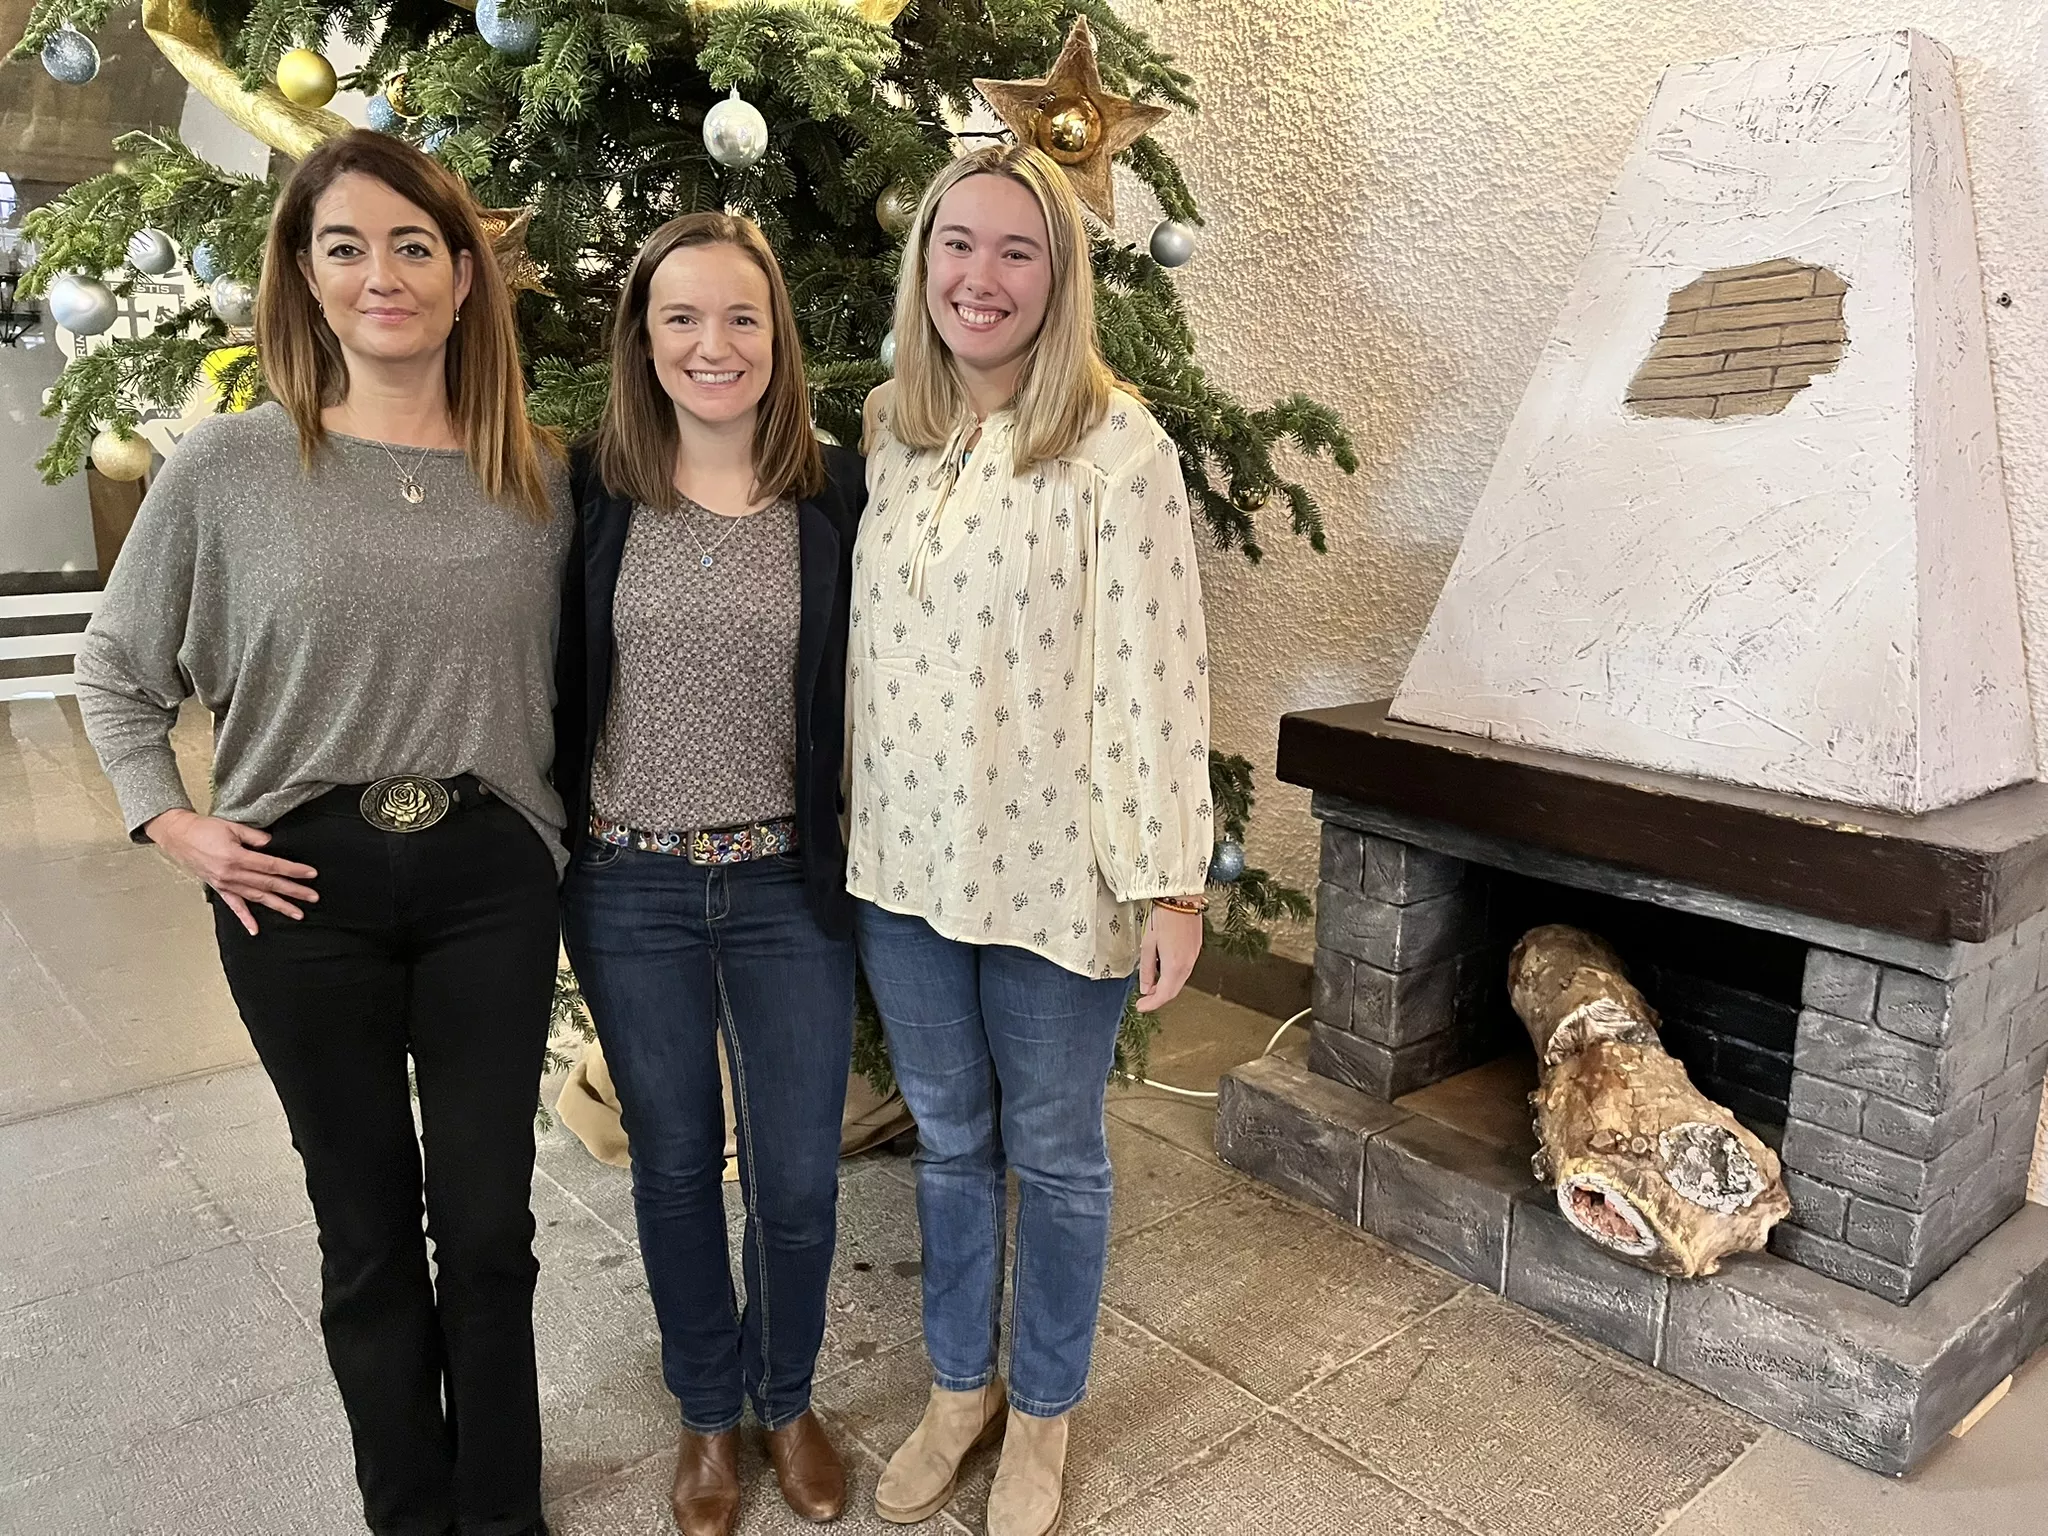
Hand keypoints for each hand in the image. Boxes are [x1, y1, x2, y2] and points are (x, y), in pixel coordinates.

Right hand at [143, 808, 318, 936]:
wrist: (178, 836)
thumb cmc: (203, 829)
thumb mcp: (232, 827)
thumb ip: (255, 837)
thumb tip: (272, 845)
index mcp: (237, 857)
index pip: (272, 866)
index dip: (293, 870)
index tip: (310, 874)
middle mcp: (232, 874)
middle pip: (269, 884)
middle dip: (293, 891)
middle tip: (313, 897)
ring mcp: (225, 883)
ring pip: (257, 897)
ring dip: (278, 905)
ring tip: (297, 913)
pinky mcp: (219, 888)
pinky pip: (234, 906)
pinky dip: (245, 918)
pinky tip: (255, 930)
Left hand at [1136, 902, 1203, 1013]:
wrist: (1181, 898)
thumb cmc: (1163, 917)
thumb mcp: (1148, 945)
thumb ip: (1147, 969)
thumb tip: (1146, 988)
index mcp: (1175, 965)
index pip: (1164, 995)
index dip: (1151, 1004)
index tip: (1140, 1007)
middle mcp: (1188, 964)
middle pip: (1173, 990)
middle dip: (1158, 998)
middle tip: (1144, 1000)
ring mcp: (1194, 956)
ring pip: (1180, 981)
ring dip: (1166, 987)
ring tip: (1151, 984)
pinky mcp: (1195, 949)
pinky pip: (1184, 970)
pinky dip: (1173, 976)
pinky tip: (1163, 970)